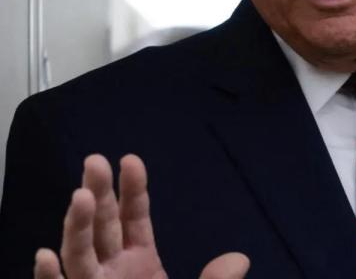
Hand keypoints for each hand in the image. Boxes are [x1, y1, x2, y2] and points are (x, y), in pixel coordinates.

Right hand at [32, 154, 249, 278]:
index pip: (134, 218)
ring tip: (81, 196)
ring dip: (77, 226)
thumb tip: (239, 259)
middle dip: (98, 193)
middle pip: (103, 226)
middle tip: (94, 160)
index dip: (132, 190)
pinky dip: (49, 277)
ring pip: (79, 254)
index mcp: (139, 262)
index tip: (130, 159)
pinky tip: (45, 254)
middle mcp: (110, 271)